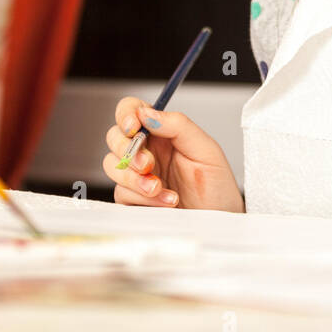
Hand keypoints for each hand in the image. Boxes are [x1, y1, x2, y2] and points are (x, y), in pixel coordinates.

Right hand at [101, 97, 244, 211]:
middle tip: (148, 164)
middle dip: (128, 150)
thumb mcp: (205, 149)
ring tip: (160, 188)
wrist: (218, 220)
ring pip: (113, 166)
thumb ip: (178, 125)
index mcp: (162, 133)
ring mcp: (137, 175)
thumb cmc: (217, 187)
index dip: (126, 115)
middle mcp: (147, 151)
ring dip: (134, 178)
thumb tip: (148, 113)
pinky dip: (141, 198)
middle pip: (115, 137)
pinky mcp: (133, 199)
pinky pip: (121, 193)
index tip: (134, 127)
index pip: (133, 111)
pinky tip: (165, 201)